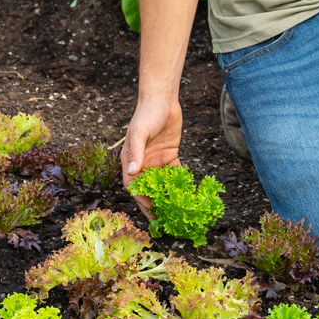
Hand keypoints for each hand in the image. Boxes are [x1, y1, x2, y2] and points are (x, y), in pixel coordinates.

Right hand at [120, 94, 182, 215]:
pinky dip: (180, 183)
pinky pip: (175, 172)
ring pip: (162, 183)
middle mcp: (143, 163)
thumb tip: (132, 173)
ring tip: (176, 210)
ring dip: (168, 195)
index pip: (133, 185)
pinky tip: (188, 193)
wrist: (162, 99)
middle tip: (164, 219)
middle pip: (148, 188)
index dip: (140, 199)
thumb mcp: (139, 133)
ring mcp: (157, 160)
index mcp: (130, 160)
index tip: (150, 212)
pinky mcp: (170, 155)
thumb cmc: (146, 114)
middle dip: (154, 203)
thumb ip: (135, 153)